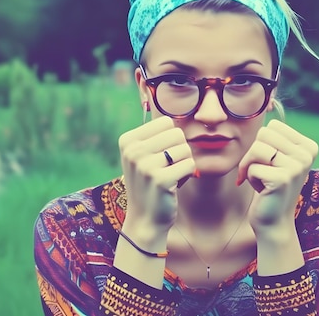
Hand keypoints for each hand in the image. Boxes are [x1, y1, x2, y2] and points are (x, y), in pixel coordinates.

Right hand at [118, 116, 195, 237]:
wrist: (145, 219)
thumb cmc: (150, 182)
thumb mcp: (143, 154)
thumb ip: (155, 134)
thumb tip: (168, 99)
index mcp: (127, 140)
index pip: (167, 122)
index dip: (170, 140)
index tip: (158, 158)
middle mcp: (133, 150)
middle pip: (178, 134)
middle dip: (179, 153)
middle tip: (166, 169)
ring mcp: (145, 165)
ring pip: (186, 149)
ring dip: (183, 164)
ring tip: (169, 177)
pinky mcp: (160, 179)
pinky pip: (190, 164)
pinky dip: (187, 175)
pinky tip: (173, 186)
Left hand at [237, 119, 318, 234]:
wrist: (273, 221)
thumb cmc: (270, 186)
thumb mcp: (276, 157)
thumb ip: (274, 136)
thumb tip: (271, 102)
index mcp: (308, 146)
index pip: (272, 127)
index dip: (262, 145)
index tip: (269, 163)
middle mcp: (307, 154)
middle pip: (263, 135)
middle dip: (253, 155)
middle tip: (262, 173)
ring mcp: (297, 166)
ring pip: (255, 149)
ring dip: (250, 166)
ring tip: (262, 180)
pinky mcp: (282, 178)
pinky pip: (251, 167)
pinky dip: (250, 179)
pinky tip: (262, 190)